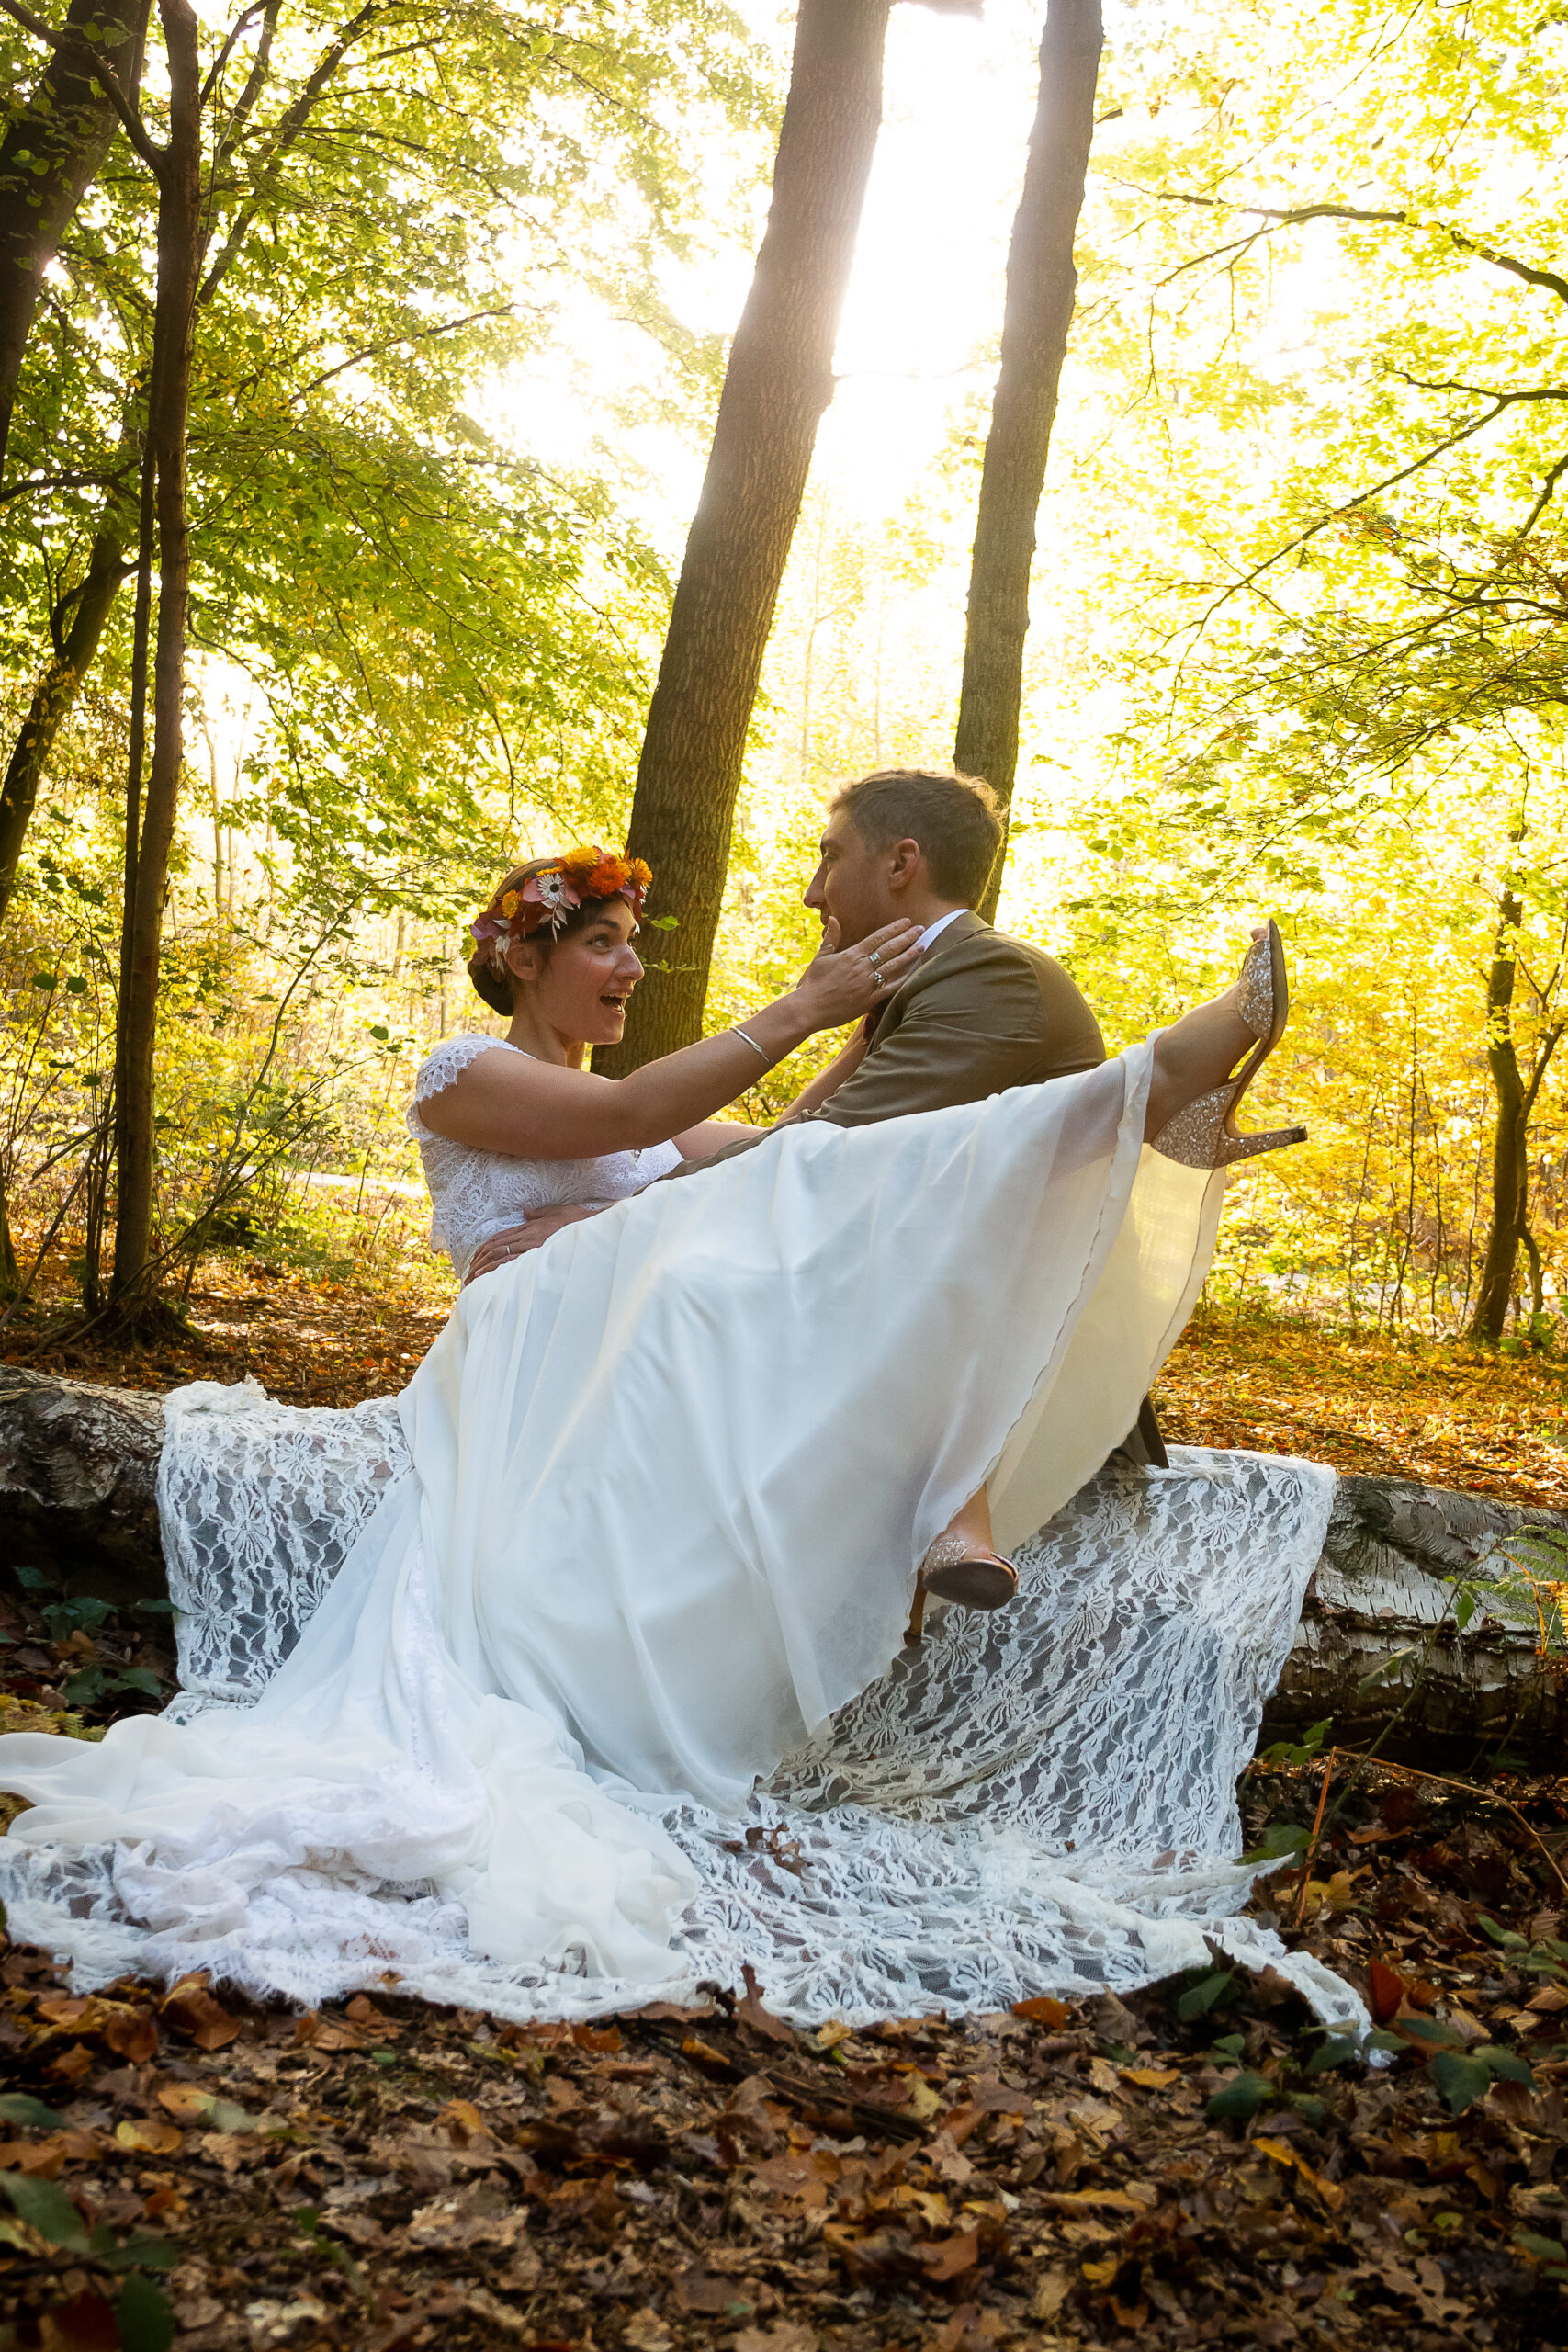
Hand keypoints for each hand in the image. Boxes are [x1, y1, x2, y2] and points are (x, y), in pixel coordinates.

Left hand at [463, 1204, 600, 1283]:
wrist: (591, 1226)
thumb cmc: (576, 1220)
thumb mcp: (555, 1211)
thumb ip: (538, 1212)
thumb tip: (525, 1212)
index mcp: (528, 1226)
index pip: (498, 1238)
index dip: (483, 1250)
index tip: (474, 1261)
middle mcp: (526, 1234)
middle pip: (494, 1247)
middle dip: (477, 1261)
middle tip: (467, 1275)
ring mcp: (530, 1244)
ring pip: (498, 1254)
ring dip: (482, 1267)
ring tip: (471, 1280)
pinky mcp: (537, 1253)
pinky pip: (511, 1262)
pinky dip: (496, 1269)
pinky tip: (486, 1277)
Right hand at [789, 917, 924, 1029]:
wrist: (808, 1008)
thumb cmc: (812, 983)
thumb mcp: (820, 957)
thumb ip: (831, 938)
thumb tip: (835, 919)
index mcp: (851, 955)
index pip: (878, 937)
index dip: (894, 928)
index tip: (907, 921)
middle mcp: (861, 967)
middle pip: (890, 949)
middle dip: (907, 938)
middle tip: (921, 929)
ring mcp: (866, 984)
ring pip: (893, 967)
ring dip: (909, 956)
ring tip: (922, 947)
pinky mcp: (868, 1000)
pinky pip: (890, 988)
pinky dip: (902, 980)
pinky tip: (913, 972)